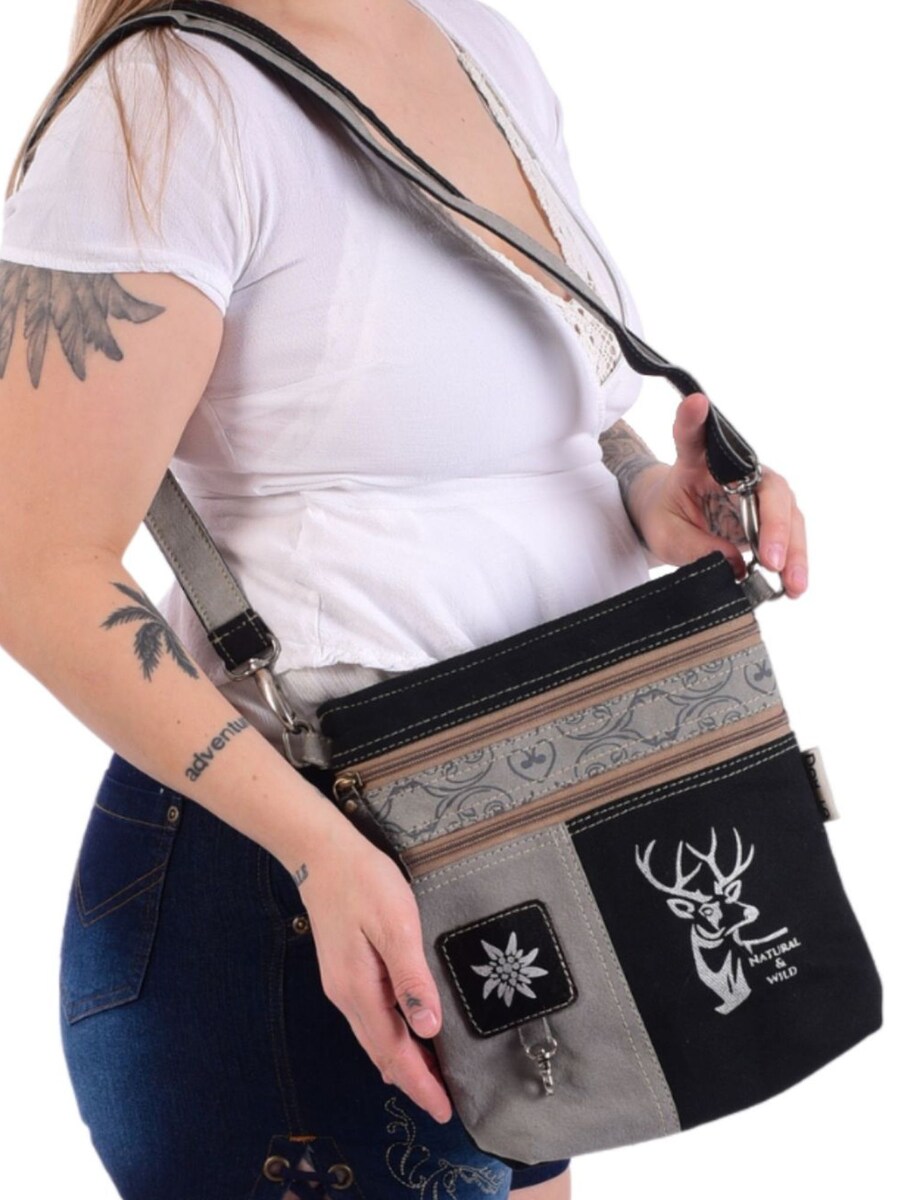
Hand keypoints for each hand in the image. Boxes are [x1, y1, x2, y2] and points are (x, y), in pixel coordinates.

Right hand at [296, 823, 452, 1124]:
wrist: (319, 853)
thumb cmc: (364, 882)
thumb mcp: (395, 924)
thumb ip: (411, 977)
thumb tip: (428, 1028)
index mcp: (360, 990)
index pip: (395, 1052)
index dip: (420, 1084)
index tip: (444, 1111)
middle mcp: (346, 996)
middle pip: (382, 1052)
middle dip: (413, 1081)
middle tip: (445, 1104)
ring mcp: (341, 984)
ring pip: (374, 1038)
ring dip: (402, 1062)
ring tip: (432, 1080)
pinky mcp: (344, 971)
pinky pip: (370, 1019)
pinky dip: (389, 1038)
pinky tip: (405, 1037)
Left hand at [626, 392, 807, 598]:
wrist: (673, 517)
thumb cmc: (666, 515)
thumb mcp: (666, 535)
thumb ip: (695, 547)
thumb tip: (735, 566)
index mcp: (695, 460)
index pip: (693, 437)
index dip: (693, 419)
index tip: (695, 403)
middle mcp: (735, 471)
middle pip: (766, 487)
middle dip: (773, 524)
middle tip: (770, 558)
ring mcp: (758, 492)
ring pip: (788, 513)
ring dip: (793, 549)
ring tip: (791, 583)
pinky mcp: (771, 515)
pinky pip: (790, 535)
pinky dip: (794, 561)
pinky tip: (794, 586)